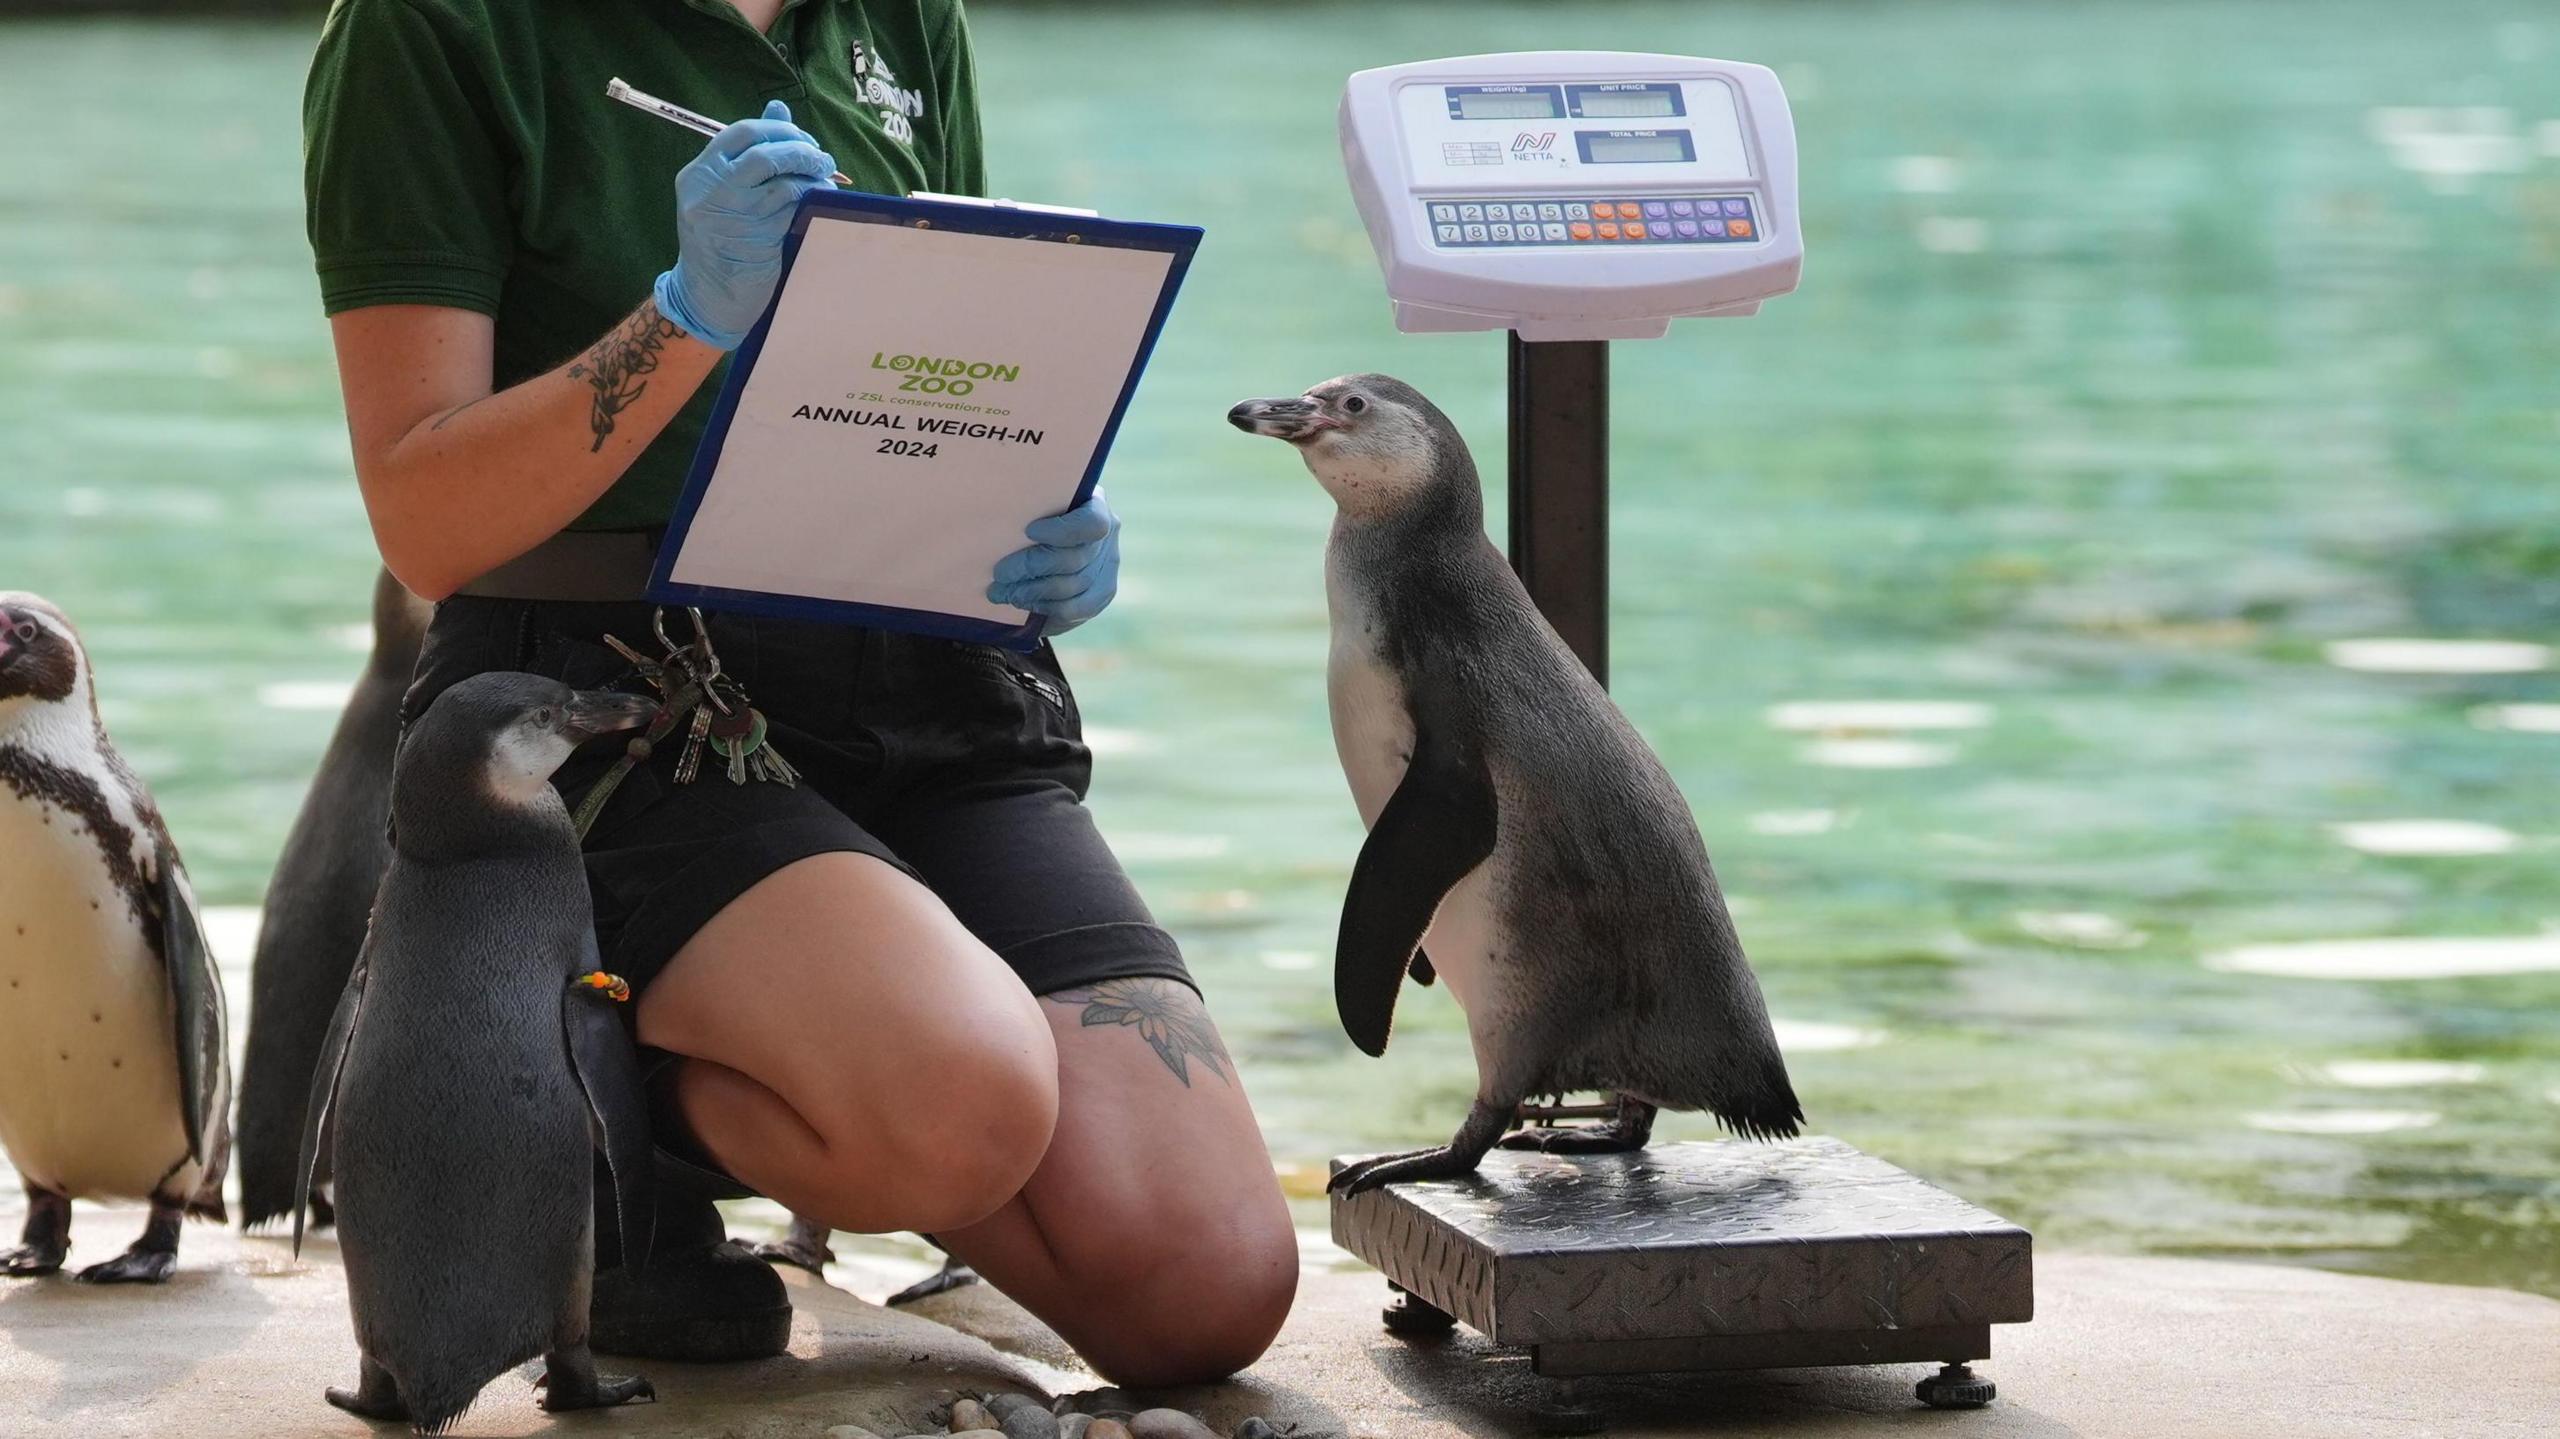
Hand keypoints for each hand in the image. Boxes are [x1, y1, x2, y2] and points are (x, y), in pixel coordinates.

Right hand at [653, 101, 837, 350]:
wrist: (709, 297)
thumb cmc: (721, 242)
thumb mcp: (723, 193)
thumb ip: (749, 153)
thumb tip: (779, 107)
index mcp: (699, 174)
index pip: (741, 133)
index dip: (777, 128)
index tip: (799, 138)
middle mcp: (711, 190)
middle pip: (763, 151)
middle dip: (799, 147)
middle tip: (819, 155)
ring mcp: (733, 214)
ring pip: (781, 177)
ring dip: (812, 170)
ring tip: (826, 174)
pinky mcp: (757, 237)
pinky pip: (793, 205)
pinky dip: (813, 195)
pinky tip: (823, 196)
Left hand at [989, 490, 1120, 633]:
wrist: (1045, 536)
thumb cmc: (1031, 514)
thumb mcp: (1034, 503)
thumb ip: (1029, 508)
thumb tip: (1001, 515)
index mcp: (1094, 504)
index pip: (1092, 523)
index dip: (1062, 532)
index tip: (1029, 531)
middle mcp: (1108, 534)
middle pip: (1074, 559)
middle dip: (1031, 568)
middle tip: (1000, 573)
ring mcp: (1108, 565)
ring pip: (1073, 586)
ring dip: (1032, 591)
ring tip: (1001, 591)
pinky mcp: (1102, 593)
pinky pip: (1076, 609)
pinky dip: (1045, 607)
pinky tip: (1023, 601)